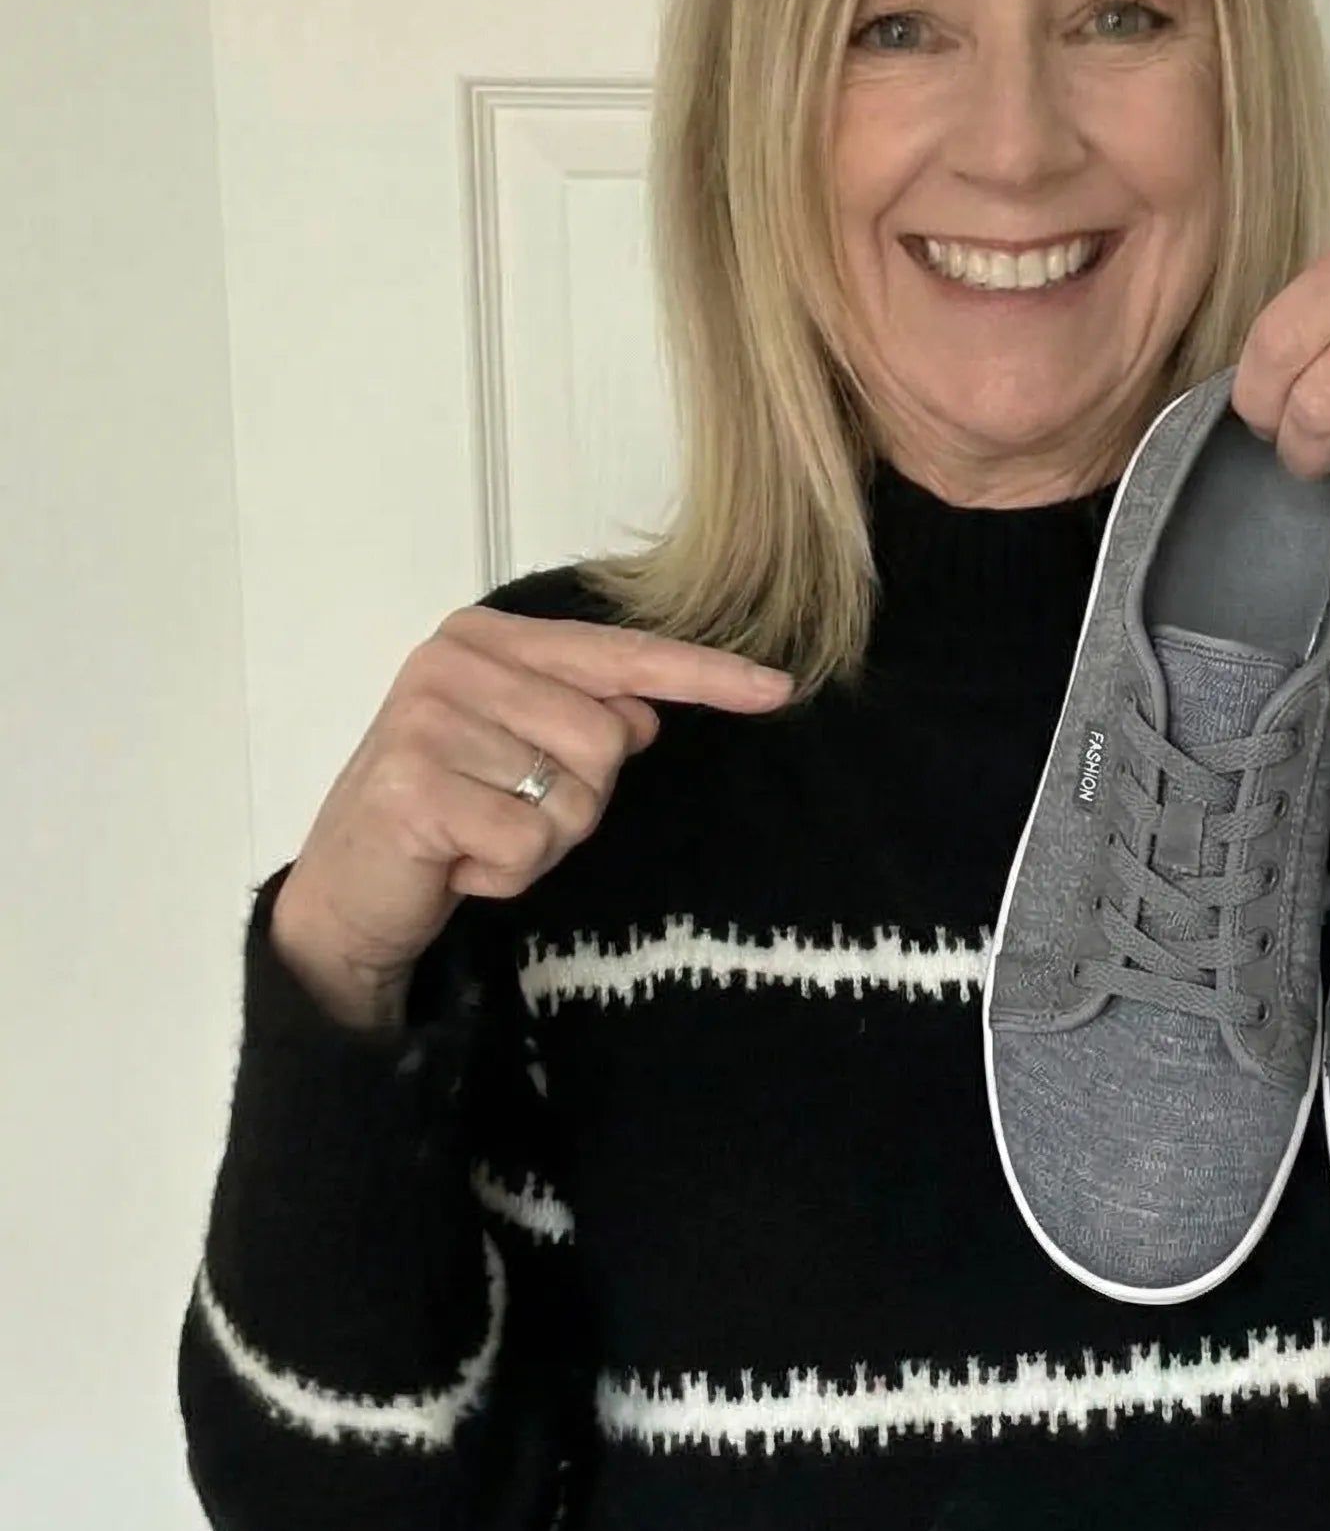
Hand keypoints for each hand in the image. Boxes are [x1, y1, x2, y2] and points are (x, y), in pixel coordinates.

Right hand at [271, 609, 792, 1027]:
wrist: (348, 892)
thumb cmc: (451, 810)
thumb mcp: (526, 751)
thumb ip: (588, 718)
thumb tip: (644, 715)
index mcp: (488, 637)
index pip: (622, 655)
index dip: (706, 675)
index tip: (780, 688)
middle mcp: (453, 662)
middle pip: (607, 739)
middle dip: (576, 799)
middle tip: (504, 810)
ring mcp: (427, 721)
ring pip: (572, 797)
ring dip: (540, 842)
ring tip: (478, 834)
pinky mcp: (413, 788)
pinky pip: (527, 843)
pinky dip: (506, 874)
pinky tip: (458, 864)